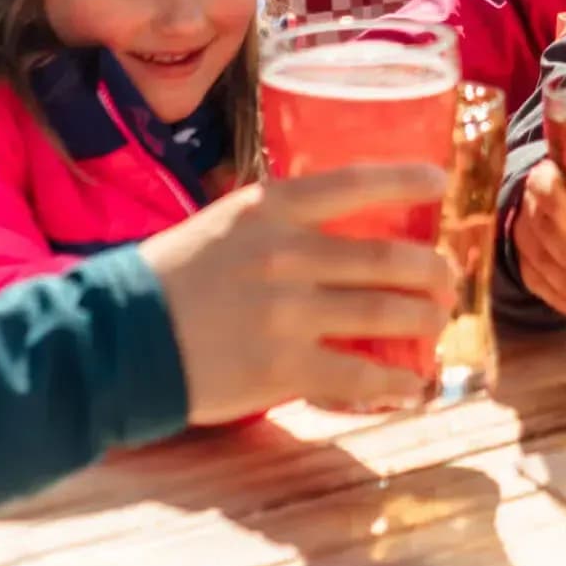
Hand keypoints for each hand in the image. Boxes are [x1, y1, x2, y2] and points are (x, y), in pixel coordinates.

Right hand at [140, 165, 452, 423]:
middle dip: (433, 272)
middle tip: (446, 279)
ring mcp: (288, 312)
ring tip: (433, 324)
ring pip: (386, 314)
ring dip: (424, 321)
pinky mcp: (284, 366)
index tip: (440, 180)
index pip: (355, 183)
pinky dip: (394, 381)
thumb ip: (278, 224)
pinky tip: (409, 385)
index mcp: (269, 209)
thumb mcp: (223, 225)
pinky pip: (360, 374)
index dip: (406, 179)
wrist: (119, 337)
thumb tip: (335, 231)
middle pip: (389, 258)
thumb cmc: (171, 278)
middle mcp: (286, 254)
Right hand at [510, 161, 565, 318]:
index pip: (544, 189)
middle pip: (544, 232)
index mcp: (546, 179)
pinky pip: (534, 281)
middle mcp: (529, 207)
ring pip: (537, 261)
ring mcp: (523, 235)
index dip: (557, 205)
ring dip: (564, 284)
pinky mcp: (523, 260)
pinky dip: (555, 297)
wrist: (554, 205)